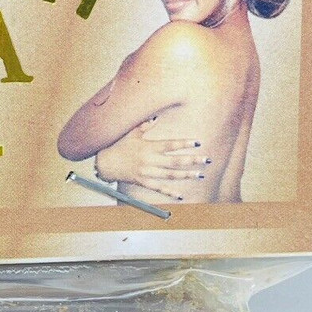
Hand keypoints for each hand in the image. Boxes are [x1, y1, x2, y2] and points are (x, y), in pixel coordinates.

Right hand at [93, 119, 209, 201]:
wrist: (105, 164)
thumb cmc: (119, 146)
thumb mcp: (131, 133)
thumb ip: (144, 125)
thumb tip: (156, 117)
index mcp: (148, 147)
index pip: (170, 145)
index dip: (184, 144)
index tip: (197, 142)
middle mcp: (149, 161)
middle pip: (174, 161)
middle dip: (192, 161)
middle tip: (206, 160)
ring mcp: (147, 173)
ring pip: (170, 175)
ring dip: (186, 175)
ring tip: (199, 174)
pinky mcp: (143, 182)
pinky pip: (158, 188)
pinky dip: (170, 192)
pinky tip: (181, 195)